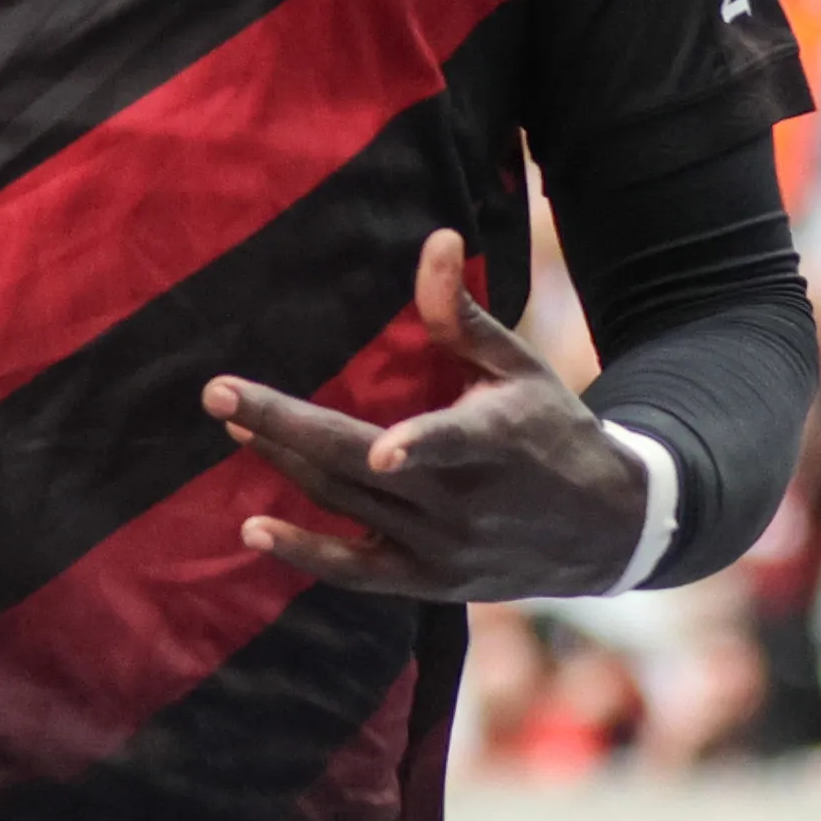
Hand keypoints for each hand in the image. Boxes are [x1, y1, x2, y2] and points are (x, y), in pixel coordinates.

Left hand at [202, 229, 647, 601]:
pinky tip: (253, 531)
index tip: (386, 448)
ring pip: (344, 503)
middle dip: (281, 427)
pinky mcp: (427, 581)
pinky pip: (355, 571)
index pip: (452, 442)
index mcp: (494, 441)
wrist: (603, 531)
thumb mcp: (521, 367)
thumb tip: (437, 238)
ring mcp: (441, 548)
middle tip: (217, 393)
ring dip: (282, 464)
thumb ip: (462, 314)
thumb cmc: (553, 429)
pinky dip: (305, 555)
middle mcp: (462, 502)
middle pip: (356, 465)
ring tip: (233, 425)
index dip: (420, 445)